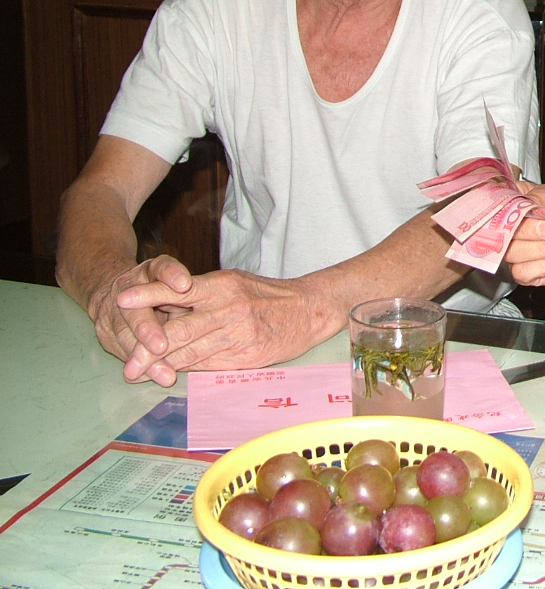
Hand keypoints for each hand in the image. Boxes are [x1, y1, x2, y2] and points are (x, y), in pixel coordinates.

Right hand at [84, 254, 195, 386]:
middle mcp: (127, 290)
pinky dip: (139, 367)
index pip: (161, 269)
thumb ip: (185, 288)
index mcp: (150, 271)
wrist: (114, 292)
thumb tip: (195, 302)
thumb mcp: (176, 280)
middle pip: (135, 309)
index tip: (184, 285)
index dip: (172, 275)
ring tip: (164, 374)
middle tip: (162, 346)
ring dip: (145, 358)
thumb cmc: (159, 286)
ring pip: (126, 337)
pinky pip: (123, 352)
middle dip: (147, 329)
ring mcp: (112, 312)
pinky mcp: (106, 334)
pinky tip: (150, 378)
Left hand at [115, 268, 328, 384]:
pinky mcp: (246, 356)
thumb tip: (164, 307)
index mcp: (222, 286)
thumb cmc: (267, 295)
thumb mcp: (234, 283)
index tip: (121, 299)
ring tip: (138, 373)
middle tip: (125, 363)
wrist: (309, 309)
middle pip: (178, 330)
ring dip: (162, 365)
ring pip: (191, 352)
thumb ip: (201, 295)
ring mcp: (237, 335)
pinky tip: (171, 374)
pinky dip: (187, 370)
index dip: (147, 295)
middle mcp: (228, 309)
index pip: (178, 289)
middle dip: (146, 348)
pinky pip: (209, 365)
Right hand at [505, 183, 544, 286]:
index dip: (507, 208)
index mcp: (520, 202)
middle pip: (502, 230)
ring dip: (541, 249)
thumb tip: (527, 201)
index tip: (526, 210)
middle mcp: (515, 227)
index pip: (498, 203)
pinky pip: (522, 272)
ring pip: (511, 253)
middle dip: (529, 231)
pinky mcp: (528, 272)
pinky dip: (544, 266)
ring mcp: (519, 250)